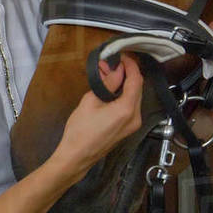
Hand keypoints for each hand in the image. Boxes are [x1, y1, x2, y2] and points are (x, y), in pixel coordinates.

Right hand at [51, 54, 143, 184]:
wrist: (76, 157)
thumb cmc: (80, 130)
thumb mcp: (91, 101)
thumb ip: (109, 84)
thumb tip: (118, 70)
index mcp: (128, 110)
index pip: (136, 80)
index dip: (131, 65)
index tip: (122, 56)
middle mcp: (135, 117)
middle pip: (137, 88)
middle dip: (124, 73)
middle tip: (110, 63)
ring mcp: (132, 124)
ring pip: (132, 96)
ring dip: (121, 83)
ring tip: (106, 72)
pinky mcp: (127, 128)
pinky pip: (128, 106)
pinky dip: (120, 94)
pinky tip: (108, 87)